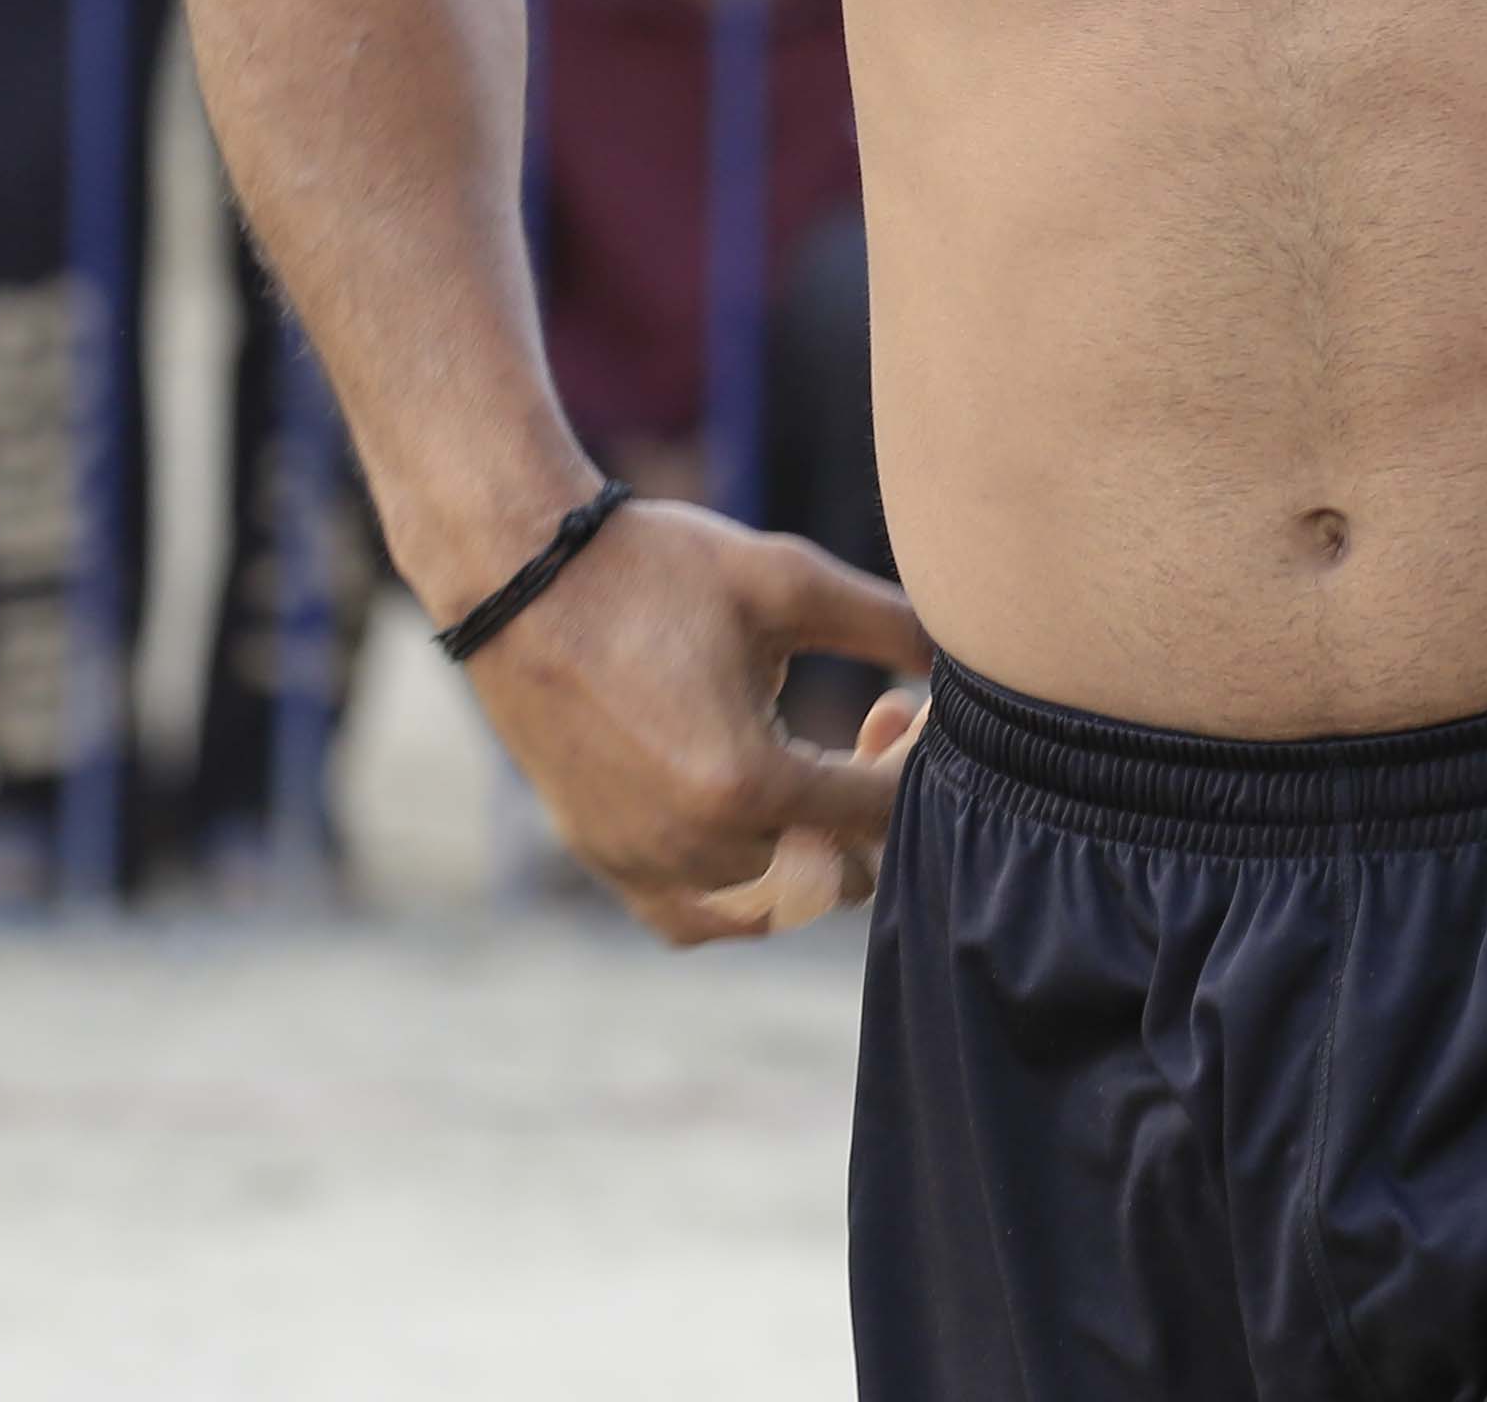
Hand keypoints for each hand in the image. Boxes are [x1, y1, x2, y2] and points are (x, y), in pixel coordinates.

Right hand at [456, 497, 932, 942]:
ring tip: (810, 762)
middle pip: (840, 874)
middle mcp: (696, 847)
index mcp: (748, 785)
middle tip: (871, 724)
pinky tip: (756, 816)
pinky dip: (745, 890)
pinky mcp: (606, 860)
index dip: (917, 761)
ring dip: (815, 847)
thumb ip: (892, 627)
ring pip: (777, 906)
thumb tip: (967, 660)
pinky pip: (699, 918)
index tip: (911, 707)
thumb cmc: (656, 569)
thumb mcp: (789, 582)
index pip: (881, 814)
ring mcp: (644, 864)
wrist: (519, 575)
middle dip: (873, 807)